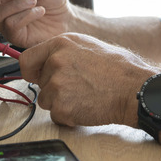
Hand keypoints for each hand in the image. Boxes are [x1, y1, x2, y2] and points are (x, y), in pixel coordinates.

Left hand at [19, 33, 159, 127]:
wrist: (134, 89)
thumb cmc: (119, 69)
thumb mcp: (88, 46)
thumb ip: (64, 53)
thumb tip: (47, 62)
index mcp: (60, 43)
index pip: (27, 59)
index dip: (32, 71)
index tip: (37, 77)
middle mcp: (55, 61)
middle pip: (40, 83)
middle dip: (55, 89)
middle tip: (79, 88)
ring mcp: (57, 84)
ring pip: (46, 101)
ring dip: (61, 103)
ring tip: (85, 96)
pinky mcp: (61, 106)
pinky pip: (57, 116)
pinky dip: (69, 117)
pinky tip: (87, 107)